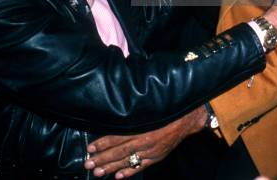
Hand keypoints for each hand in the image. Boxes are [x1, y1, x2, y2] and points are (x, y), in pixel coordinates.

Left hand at [84, 106, 206, 177]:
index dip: (103, 143)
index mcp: (142, 126)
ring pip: (128, 161)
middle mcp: (146, 141)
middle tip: (88, 164)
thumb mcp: (150, 104)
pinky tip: (119, 176)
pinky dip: (130, 171)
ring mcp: (151, 151)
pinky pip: (141, 166)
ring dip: (111, 167)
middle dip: (102, 159)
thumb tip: (117, 105)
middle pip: (120, 151)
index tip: (90, 148)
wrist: (188, 117)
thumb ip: (134, 108)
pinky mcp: (157, 156)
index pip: (118, 137)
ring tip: (98, 172)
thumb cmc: (167, 106)